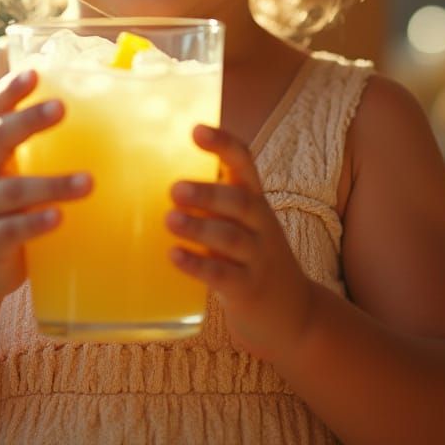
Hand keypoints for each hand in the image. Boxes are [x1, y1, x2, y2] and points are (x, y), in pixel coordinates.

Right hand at [0, 69, 91, 297]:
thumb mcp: (9, 170)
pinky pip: (12, 231)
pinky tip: (59, 217)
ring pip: (13, 190)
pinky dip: (36, 222)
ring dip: (52, 184)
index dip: (10, 90)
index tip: (35, 72)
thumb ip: (36, 148)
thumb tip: (98, 114)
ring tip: (88, 181)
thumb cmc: (4, 206)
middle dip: (28, 121)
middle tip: (61, 108)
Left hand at [167, 124, 313, 361]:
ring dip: (199, 227)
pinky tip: (175, 257)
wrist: (295, 314)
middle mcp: (262, 225)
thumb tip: (149, 183)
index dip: (223, 145)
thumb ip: (211, 205)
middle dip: (208, 193)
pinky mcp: (250, 290)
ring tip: (169, 221)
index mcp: (255, 201)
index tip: (196, 130)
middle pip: (240, 201)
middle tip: (174, 190)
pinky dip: (198, 265)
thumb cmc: (252, 259)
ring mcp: (259, 258)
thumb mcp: (241, 225)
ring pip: (232, 238)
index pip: (245, 163)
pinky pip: (225, 275)